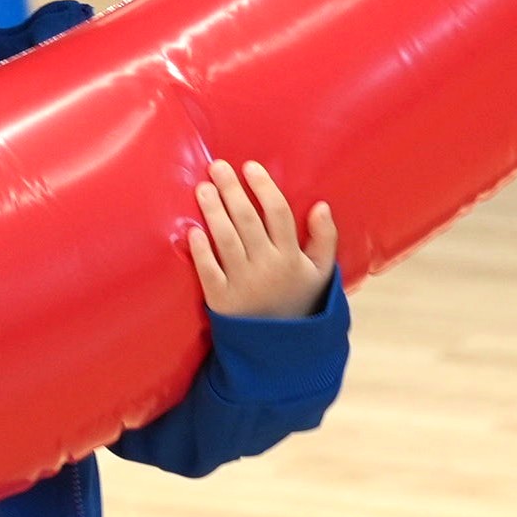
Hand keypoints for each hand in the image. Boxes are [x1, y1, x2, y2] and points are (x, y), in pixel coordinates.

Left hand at [187, 159, 337, 319]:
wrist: (278, 350)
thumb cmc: (298, 302)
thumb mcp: (320, 272)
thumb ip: (324, 238)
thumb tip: (321, 205)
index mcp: (291, 257)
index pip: (278, 213)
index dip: (264, 187)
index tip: (250, 167)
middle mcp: (267, 267)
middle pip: (248, 220)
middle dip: (232, 190)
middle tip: (217, 167)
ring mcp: (242, 283)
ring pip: (226, 239)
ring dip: (213, 211)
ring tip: (203, 188)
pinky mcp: (221, 300)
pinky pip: (208, 270)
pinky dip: (200, 250)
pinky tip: (193, 229)